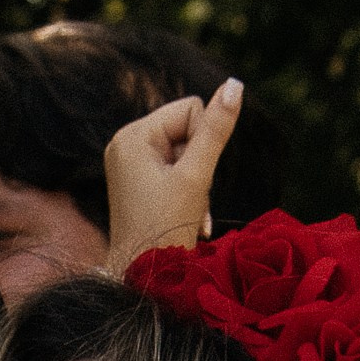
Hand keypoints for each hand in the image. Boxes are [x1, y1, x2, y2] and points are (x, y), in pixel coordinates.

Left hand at [104, 81, 244, 274]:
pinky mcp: (135, 180)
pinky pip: (174, 168)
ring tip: (186, 209)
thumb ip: (216, 130)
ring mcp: (128, 163)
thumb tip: (235, 84)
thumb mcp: (197, 176)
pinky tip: (186, 214)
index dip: (204, 142)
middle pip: (187, 129)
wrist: (142, 276)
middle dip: (199, 164)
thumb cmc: (166, 229)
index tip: (191, 178)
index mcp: (132, 136)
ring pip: (185, 151)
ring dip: (196, 180)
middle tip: (188, 197)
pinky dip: (187, 189)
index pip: (190, 109)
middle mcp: (124, 143)